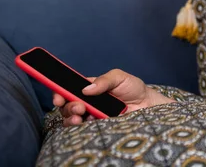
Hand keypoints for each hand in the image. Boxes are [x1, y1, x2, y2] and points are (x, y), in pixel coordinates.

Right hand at [52, 69, 173, 126]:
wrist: (147, 105)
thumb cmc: (133, 88)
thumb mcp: (120, 77)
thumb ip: (104, 80)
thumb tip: (86, 89)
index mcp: (89, 87)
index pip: (69, 89)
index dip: (60, 93)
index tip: (59, 97)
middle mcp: (87, 102)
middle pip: (67, 105)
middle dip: (68, 107)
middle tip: (79, 107)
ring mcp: (91, 115)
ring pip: (71, 119)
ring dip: (71, 118)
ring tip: (80, 116)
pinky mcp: (97, 126)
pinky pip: (83, 129)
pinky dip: (82, 127)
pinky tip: (88, 123)